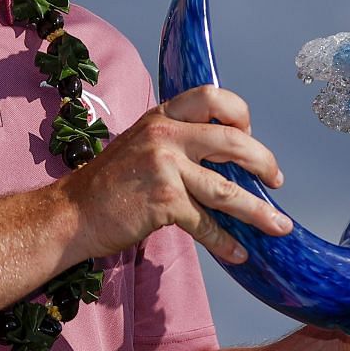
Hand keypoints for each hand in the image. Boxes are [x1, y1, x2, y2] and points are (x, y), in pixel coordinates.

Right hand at [60, 84, 292, 263]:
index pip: (213, 98)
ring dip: (258, 211)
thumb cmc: (109, 184)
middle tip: (276, 179)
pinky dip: (226, 242)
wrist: (71, 213)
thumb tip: (228, 161)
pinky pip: (206, 223)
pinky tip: (239, 253)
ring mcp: (164, 167)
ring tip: (278, 226)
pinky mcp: (163, 202)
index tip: (249, 137)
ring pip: (226, 189)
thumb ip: (179, 142)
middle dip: (263, 162)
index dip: (240, 116)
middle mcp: (165, 134)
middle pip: (233, 142)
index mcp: (162, 115)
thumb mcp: (142, 143)